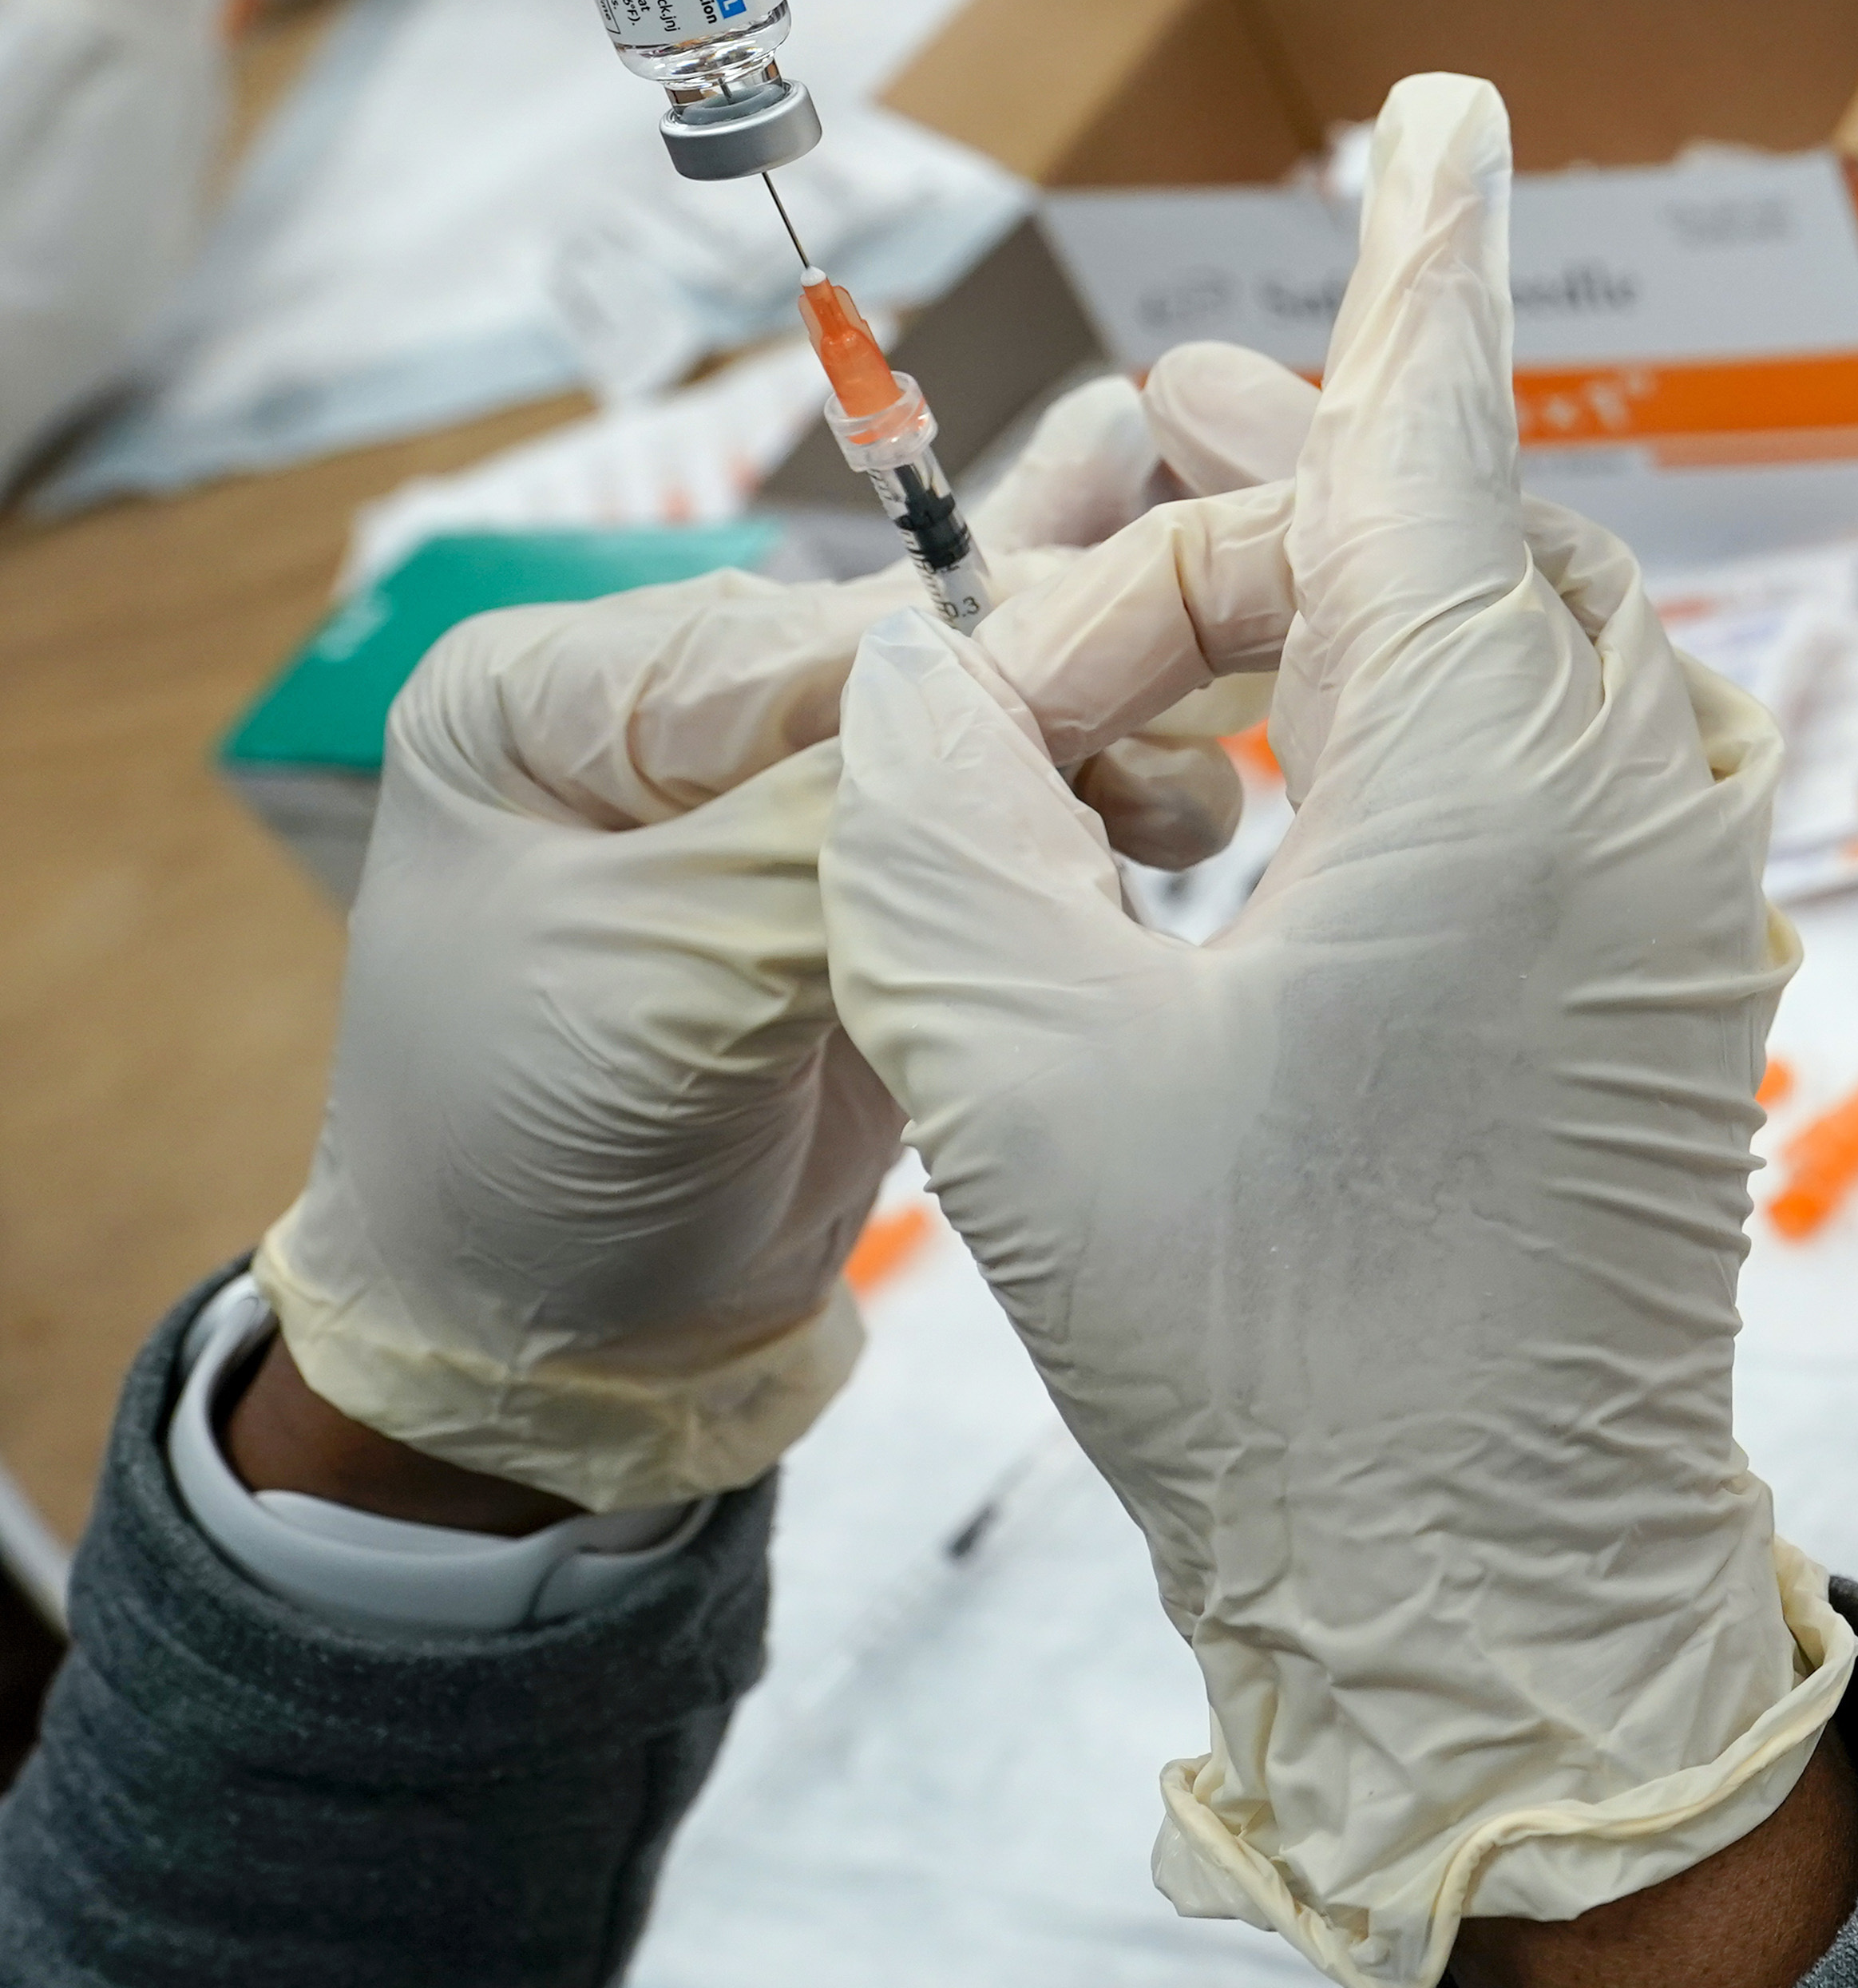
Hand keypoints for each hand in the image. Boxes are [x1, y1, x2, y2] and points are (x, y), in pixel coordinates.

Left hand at [251, 355, 1304, 1517]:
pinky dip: (1082, 818)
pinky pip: (991, 812)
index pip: (799, 630)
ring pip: (967, 722)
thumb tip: (986, 681)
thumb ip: (822, 821)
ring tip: (1186, 811)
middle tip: (1189, 735)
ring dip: (1088, 751)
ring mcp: (771, 795)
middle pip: (899, 656)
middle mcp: (662, 712)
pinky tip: (1165, 839)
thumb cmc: (538, 1161)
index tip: (1123, 681)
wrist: (561, 1356)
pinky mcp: (864, 882)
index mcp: (553, 693)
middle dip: (1050, 692)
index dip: (967, 660)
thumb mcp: (672, 975)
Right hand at [825, 74, 1848, 1987]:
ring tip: (1182, 629)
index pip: (1432, 427)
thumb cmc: (1267, 1353)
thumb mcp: (1011, 1057)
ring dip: (1353, 598)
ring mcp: (1686, 892)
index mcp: (1493, 763)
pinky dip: (1432, 713)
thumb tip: (923, 677)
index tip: (1455, 99)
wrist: (1502, 1604)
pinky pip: (1571, 761)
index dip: (1418, 250)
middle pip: (1447, 530)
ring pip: (1521, 639)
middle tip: (1116, 474)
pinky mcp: (1682, 984)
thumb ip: (939, 807)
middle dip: (1274, 475)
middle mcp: (1631, 791)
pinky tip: (1307, 782)